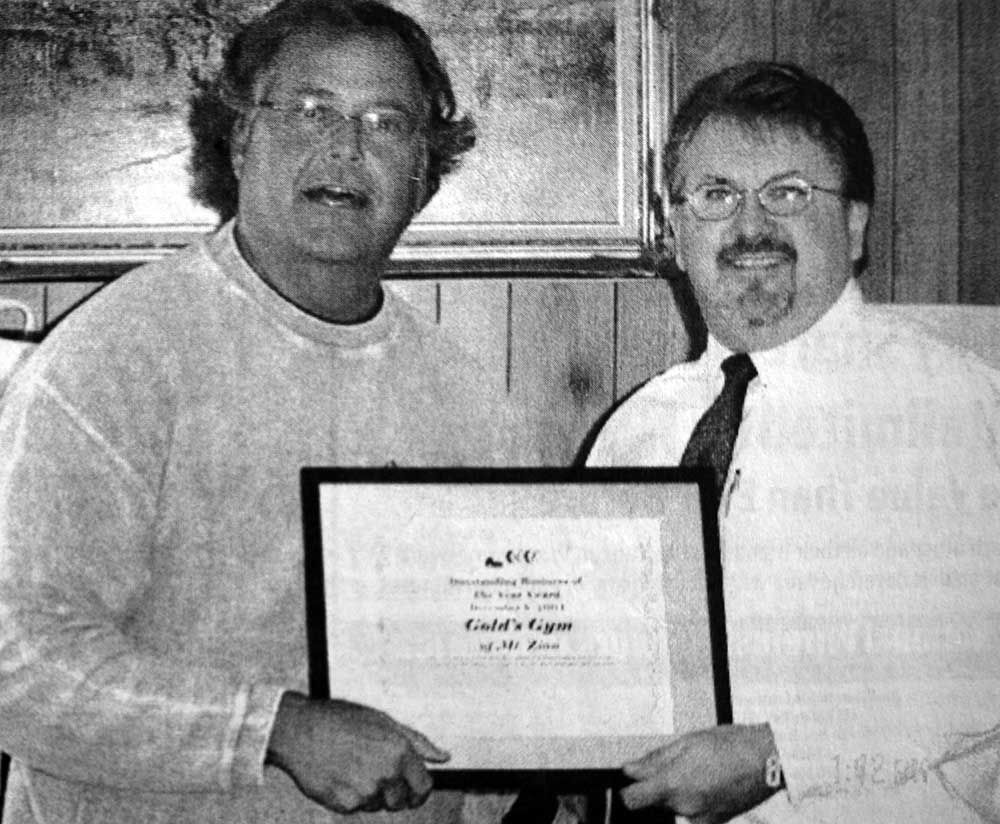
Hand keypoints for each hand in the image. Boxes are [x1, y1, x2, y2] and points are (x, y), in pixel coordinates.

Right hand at [265, 691, 448, 812]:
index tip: (412, 789)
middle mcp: (387, 773)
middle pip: (402, 801)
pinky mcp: (345, 805)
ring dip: (372, 793)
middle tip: (374, 770)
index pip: (424, 786)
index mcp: (400, 751)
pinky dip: (351, 797)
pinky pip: (357, 808)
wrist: (300, 731)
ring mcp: (366, 791)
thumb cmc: (340, 720)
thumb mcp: (383, 721)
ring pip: (379, 804)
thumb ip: (418, 742)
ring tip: (354, 767)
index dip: (419, 789)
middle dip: (393, 791)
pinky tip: (340, 774)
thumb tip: (443, 757)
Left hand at [620, 723, 779, 823]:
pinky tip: (707, 782)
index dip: (629, 790)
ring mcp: (701, 818)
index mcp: (673, 784)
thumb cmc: (730, 745)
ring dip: (677, 793)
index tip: (633, 781)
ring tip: (696, 771)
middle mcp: (684, 807)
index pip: (632, 801)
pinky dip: (694, 800)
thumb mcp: (687, 742)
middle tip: (677, 764)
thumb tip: (630, 770)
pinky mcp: (715, 821)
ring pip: (674, 807)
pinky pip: (693, 813)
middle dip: (658, 786)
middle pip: (655, 802)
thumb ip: (655, 759)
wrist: (767, 760)